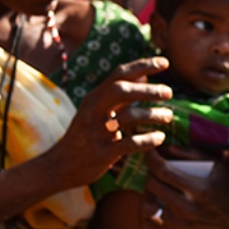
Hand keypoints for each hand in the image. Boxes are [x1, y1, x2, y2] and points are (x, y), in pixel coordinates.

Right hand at [47, 57, 172, 188]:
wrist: (59, 166)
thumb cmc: (85, 135)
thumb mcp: (97, 109)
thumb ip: (121, 94)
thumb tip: (144, 74)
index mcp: (95, 97)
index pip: (119, 74)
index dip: (143, 65)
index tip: (165, 62)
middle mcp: (94, 111)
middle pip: (121, 90)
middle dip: (148, 89)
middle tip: (169, 92)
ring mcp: (97, 132)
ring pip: (128, 117)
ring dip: (152, 115)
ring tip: (168, 116)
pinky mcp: (102, 153)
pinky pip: (129, 144)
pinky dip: (148, 140)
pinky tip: (160, 137)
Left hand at [141, 147, 228, 228]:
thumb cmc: (225, 186)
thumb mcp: (217, 164)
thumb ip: (193, 153)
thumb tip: (168, 148)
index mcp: (198, 189)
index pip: (163, 171)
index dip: (151, 158)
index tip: (149, 152)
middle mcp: (187, 209)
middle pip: (152, 186)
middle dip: (151, 173)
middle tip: (156, 169)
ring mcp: (180, 224)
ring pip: (147, 206)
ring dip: (148, 194)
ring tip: (156, 188)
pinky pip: (147, 225)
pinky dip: (148, 214)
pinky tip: (155, 205)